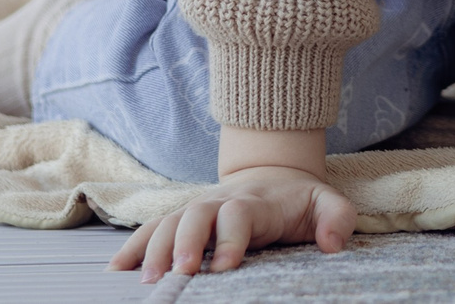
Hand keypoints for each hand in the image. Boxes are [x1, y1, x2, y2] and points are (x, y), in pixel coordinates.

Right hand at [110, 163, 354, 279]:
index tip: (225, 266)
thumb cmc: (300, 200)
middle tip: (180, 273)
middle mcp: (219, 202)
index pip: (238, 214)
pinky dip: (134, 246)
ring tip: (148, 279)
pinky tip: (118, 270)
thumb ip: (337, 218)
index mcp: (255, 202)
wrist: (274, 174)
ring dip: (154, 247)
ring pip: (168, 221)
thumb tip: (333, 243)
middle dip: (185, 243)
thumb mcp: (327, 202)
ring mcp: (197, 208)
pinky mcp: (182, 219)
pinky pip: (152, 229)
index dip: (230, 237)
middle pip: (195, 215)